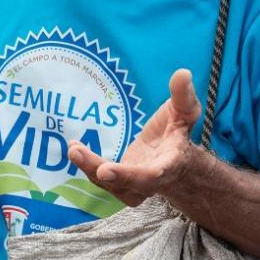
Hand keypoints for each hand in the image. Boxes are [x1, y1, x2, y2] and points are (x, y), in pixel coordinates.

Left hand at [69, 68, 201, 206]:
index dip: (134, 175)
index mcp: (169, 164)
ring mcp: (134, 186)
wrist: (177, 163)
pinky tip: (75, 149)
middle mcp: (151, 181)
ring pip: (111, 184)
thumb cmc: (178, 134)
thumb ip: (183, 96)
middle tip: (83, 157)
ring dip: (90, 168)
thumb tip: (183, 73)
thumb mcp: (185, 112)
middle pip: (129, 184)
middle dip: (108, 174)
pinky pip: (102, 180)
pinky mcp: (120, 184)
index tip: (108, 170)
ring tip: (74, 149)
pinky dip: (87, 166)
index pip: (154, 174)